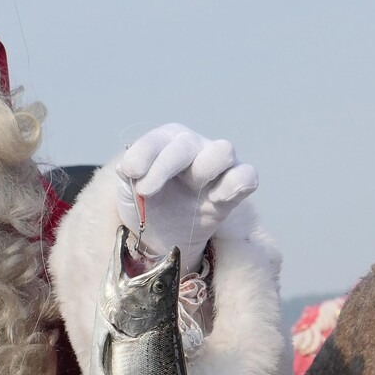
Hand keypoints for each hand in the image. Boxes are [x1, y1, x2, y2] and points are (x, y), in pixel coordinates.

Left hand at [117, 123, 257, 271]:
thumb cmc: (149, 204)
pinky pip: (247, 175)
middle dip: (165, 165)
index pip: (157, 140)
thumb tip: (127, 167)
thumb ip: (127, 177)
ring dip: (206, 167)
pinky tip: (216, 199)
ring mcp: (217, 166)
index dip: (144, 153)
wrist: (166, 234)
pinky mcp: (235, 187)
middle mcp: (193, 147)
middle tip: (146, 191)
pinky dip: (236, 183)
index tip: (130, 173)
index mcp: (166, 142)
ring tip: (193, 187)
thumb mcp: (129, 192)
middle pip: (187, 143)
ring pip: (224, 150)